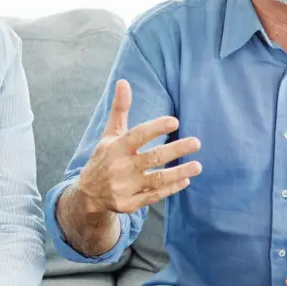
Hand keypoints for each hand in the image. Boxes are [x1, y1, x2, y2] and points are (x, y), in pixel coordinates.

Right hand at [78, 80, 202, 214]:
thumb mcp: (109, 135)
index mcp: (115, 148)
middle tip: (196, 142)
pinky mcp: (130, 204)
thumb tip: (123, 82)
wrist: (88, 195)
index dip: (155, 128)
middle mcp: (120, 168)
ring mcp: (125, 187)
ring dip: (178, 173)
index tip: (174, 121)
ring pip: (157, 180)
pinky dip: (171, 189)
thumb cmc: (105, 158)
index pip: (137, 136)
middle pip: (152, 158)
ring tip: (198, 166)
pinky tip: (186, 180)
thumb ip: (120, 110)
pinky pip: (155, 196)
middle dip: (175, 150)